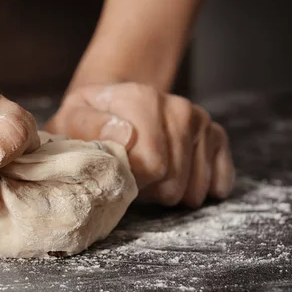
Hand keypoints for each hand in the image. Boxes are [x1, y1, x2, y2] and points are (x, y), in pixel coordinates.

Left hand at [45, 82, 234, 207]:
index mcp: (142, 99)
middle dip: (150, 191)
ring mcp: (199, 120)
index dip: (132, 182)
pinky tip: (179, 182)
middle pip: (174, 181)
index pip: (152, 165)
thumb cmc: (89, 122)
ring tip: (149, 176)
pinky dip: (200, 190)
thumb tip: (126, 134)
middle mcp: (177, 107)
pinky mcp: (214, 134)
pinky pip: (220, 179)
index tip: (116, 175)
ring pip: (196, 188)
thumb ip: (87, 126)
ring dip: (170, 193)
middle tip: (132, 178)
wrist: (114, 105)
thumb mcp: (71, 120)